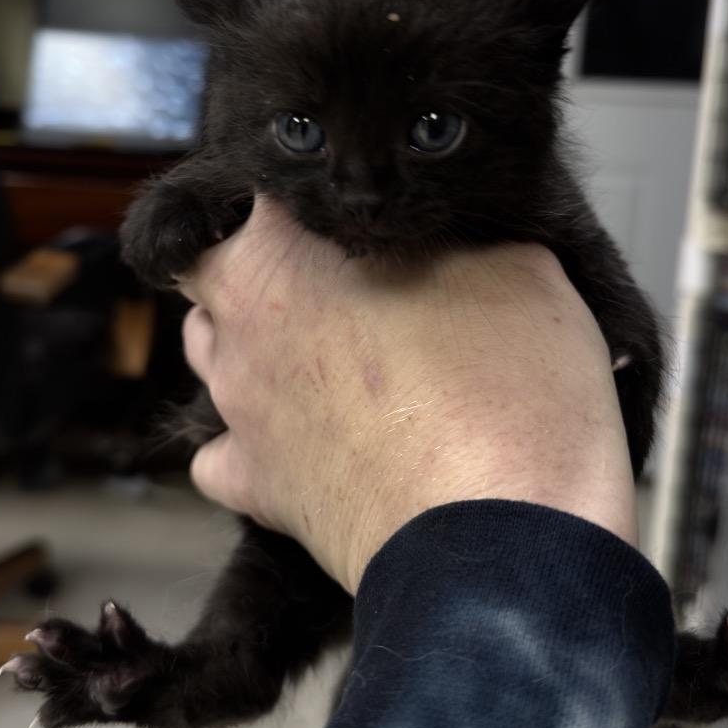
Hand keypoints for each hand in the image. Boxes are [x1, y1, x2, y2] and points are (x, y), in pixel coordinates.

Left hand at [179, 195, 635, 592]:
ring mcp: (241, 412)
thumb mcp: (518, 267)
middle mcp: (244, 327)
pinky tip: (301, 446)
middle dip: (254, 271)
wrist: (501, 535)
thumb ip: (459, 233)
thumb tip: (448, 233)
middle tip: (327, 284)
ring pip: (209, 357)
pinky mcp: (258, 488)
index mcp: (285, 253)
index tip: (333, 217)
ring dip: (248, 348)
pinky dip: (249, 446)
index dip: (292, 201)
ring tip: (320, 362)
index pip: (246, 192)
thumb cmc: (513, 392)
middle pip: (210, 274)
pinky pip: (223, 457)